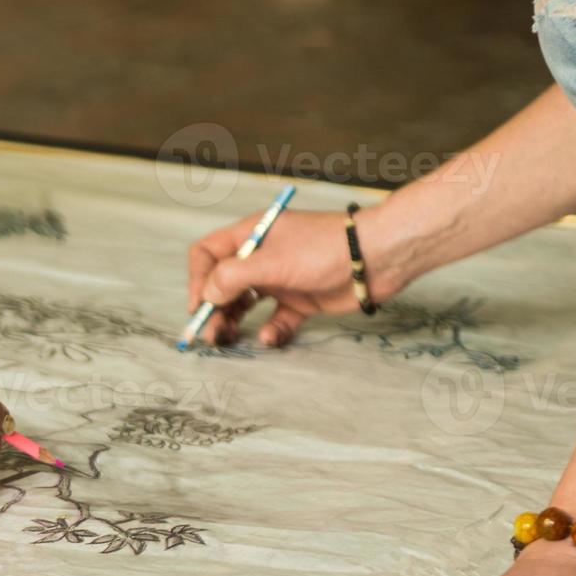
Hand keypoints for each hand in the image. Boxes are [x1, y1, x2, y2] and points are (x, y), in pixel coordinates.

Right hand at [185, 208, 398, 347]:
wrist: (378, 257)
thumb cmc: (325, 249)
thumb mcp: (272, 260)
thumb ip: (233, 277)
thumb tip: (206, 295)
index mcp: (251, 236)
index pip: (207, 254)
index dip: (197, 279)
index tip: (199, 306)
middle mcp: (261, 257)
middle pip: (222, 284)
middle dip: (213, 308)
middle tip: (211, 334)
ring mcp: (280, 279)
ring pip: (244, 305)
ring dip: (233, 322)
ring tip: (229, 339)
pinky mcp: (300, 301)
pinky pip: (275, 320)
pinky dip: (269, 331)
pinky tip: (269, 337)